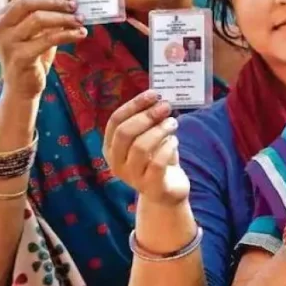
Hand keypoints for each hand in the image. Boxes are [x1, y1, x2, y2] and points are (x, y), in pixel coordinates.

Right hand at [0, 0, 86, 98]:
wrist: (22, 89)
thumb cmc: (33, 57)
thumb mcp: (39, 31)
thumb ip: (47, 12)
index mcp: (4, 16)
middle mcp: (0, 26)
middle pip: (28, 1)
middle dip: (55, 0)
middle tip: (75, 5)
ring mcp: (7, 42)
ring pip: (37, 19)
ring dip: (63, 17)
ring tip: (80, 20)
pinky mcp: (19, 57)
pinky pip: (46, 39)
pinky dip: (66, 34)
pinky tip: (80, 35)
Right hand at [103, 91, 187, 206]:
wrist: (166, 192)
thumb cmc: (156, 158)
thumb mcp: (148, 138)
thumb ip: (148, 121)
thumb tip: (157, 98)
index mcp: (111, 147)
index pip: (116, 121)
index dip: (134, 104)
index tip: (153, 94)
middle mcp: (116, 163)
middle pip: (125, 133)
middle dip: (146, 116)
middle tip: (165, 107)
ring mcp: (132, 177)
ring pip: (141, 147)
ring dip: (159, 130)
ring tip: (172, 123)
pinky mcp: (151, 187)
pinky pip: (157, 164)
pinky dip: (168, 148)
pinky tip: (174, 141)